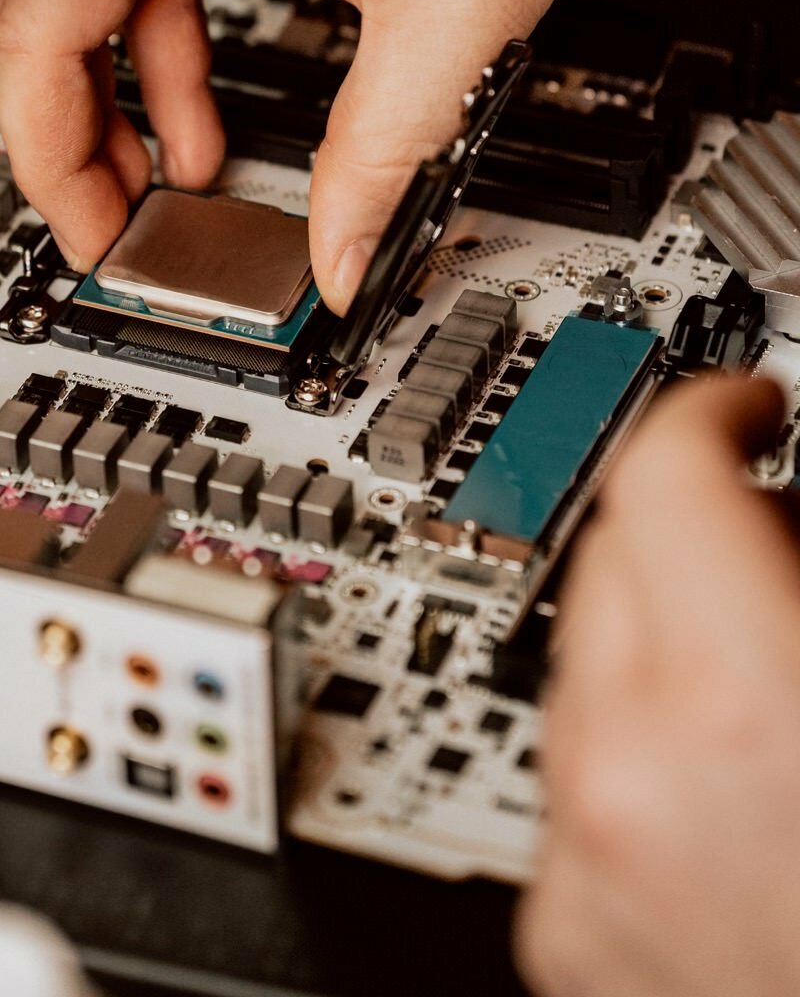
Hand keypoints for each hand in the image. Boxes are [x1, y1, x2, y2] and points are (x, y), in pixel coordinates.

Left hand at [516, 373, 799, 996]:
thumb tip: (784, 505)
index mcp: (741, 704)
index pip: (664, 475)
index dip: (714, 412)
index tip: (743, 409)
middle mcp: (630, 777)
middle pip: (615, 554)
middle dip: (696, 527)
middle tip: (776, 544)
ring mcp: (584, 863)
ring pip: (585, 667)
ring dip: (663, 645)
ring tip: (765, 689)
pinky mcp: (564, 932)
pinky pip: (578, 782)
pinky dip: (637, 759)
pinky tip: (724, 794)